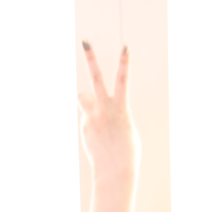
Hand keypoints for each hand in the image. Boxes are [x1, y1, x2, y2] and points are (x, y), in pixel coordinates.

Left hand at [78, 41, 140, 211]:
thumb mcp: (126, 129)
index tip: (125, 46)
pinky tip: (98, 139)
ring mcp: (92, 117)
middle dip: (91, 59)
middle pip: (96, 78)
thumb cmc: (127, 151)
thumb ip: (115, 114)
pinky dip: (91, 124)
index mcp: (121, 108)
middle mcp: (105, 109)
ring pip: (82, 97)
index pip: (123, 80)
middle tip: (85, 41)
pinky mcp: (84, 127)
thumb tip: (100, 109)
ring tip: (96, 113)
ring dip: (87, 99)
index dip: (124, 62)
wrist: (115, 170)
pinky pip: (86, 117)